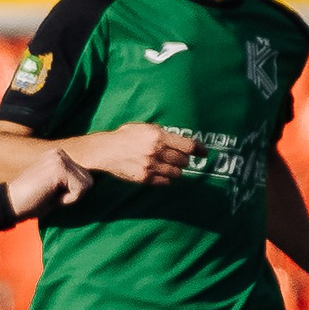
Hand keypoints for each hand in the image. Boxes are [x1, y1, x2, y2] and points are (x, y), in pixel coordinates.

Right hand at [3, 149, 93, 219]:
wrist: (9, 204)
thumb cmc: (30, 201)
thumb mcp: (54, 186)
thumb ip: (70, 180)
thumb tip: (91, 183)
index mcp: (58, 154)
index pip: (85, 176)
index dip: (71, 192)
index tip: (50, 193)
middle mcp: (60, 153)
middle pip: (89, 180)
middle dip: (73, 194)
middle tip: (49, 195)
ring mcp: (59, 159)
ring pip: (86, 185)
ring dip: (70, 197)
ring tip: (48, 195)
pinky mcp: (59, 169)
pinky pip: (80, 190)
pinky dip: (67, 200)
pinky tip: (48, 196)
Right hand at [82, 123, 196, 184]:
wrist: (104, 151)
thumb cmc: (125, 137)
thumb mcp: (145, 128)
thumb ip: (163, 134)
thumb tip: (182, 141)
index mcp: (158, 136)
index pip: (188, 146)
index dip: (199, 150)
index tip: (204, 153)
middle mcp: (156, 151)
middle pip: (184, 160)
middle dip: (184, 160)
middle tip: (179, 158)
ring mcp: (150, 166)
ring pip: (177, 173)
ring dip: (177, 170)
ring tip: (170, 166)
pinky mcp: (144, 178)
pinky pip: (166, 181)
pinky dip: (168, 178)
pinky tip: (163, 174)